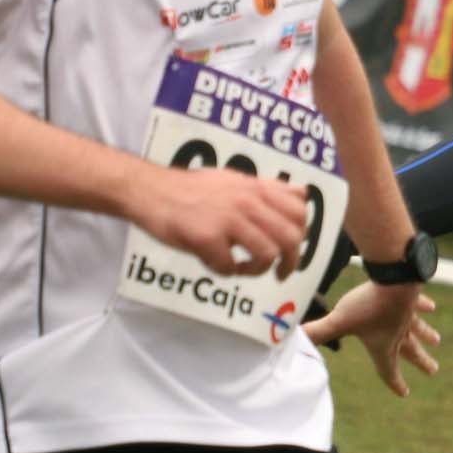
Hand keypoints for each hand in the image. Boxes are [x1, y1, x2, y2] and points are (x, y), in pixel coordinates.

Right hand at [129, 163, 308, 276]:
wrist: (150, 190)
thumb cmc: (192, 188)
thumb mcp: (235, 179)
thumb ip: (267, 189)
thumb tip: (302, 195)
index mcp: (256, 188)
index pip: (299, 211)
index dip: (301, 235)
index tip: (291, 249)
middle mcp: (247, 201)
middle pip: (291, 238)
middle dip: (290, 262)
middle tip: (280, 273)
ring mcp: (228, 219)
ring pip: (267, 254)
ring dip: (257, 269)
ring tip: (243, 268)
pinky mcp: (207, 238)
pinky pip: (229, 267)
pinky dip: (225, 271)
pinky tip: (216, 263)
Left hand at [301, 280, 440, 395]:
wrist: (395, 279)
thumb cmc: (368, 304)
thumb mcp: (340, 320)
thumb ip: (318, 332)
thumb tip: (291, 339)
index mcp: (384, 346)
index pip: (388, 370)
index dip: (395, 383)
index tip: (404, 393)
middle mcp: (399, 333)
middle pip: (411, 351)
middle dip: (420, 361)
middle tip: (433, 370)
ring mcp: (407, 315)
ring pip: (419, 329)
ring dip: (426, 335)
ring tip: (436, 341)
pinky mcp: (410, 297)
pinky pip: (418, 305)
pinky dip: (423, 307)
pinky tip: (430, 307)